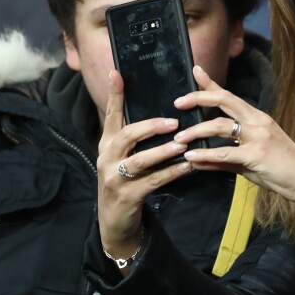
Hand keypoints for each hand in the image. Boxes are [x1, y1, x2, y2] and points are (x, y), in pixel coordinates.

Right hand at [96, 70, 192, 272]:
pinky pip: (153, 181)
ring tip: (183, 144)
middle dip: (150, 126)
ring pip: (140, 160)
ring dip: (163, 151)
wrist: (115, 221)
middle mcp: (107, 158)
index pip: (110, 115)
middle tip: (173, 122)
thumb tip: (159, 112)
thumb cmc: (125, 180)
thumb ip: (135, 137)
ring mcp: (115, 178)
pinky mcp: (127, 196)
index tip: (118, 72)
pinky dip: (171, 173)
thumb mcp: (124, 157)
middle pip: (126, 136)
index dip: (115, 95)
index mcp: (107, 143)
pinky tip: (187, 166)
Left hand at [174, 66, 294, 204]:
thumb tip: (196, 159)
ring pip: (220, 126)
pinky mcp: (257, 155)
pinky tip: (192, 158)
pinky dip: (206, 155)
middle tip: (178, 102)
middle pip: (224, 100)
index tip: (195, 70)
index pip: (229, 95)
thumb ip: (223, 158)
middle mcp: (257, 121)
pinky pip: (226, 152)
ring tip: (179, 139)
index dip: (210, 82)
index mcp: (256, 117)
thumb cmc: (280, 168)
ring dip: (196, 130)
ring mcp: (258, 136)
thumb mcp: (248, 159)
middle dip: (199, 97)